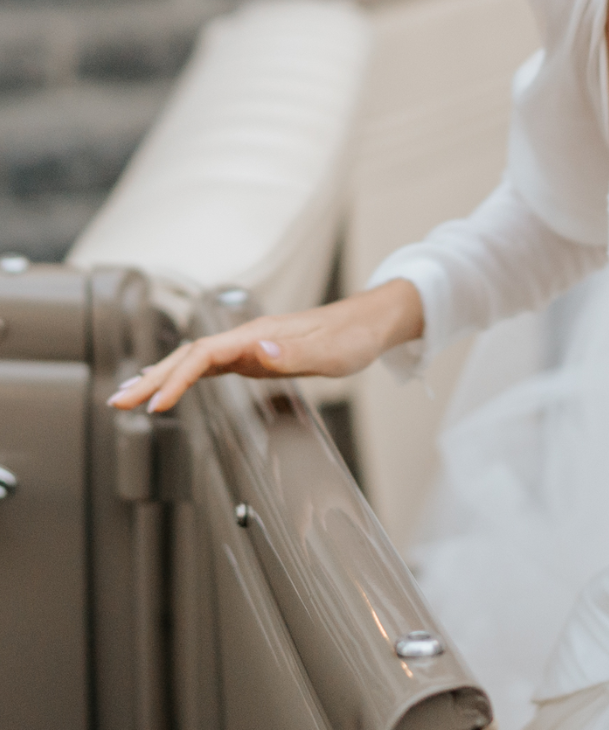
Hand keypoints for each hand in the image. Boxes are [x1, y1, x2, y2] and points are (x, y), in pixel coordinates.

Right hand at [107, 279, 424, 415]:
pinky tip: (169, 387)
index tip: (157, 405)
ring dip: (160, 377)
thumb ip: (294, 351)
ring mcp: (249, 346)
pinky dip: (183, 377)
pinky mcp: (255, 356)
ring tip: (128, 396)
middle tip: (118, 402)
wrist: (369, 324)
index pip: (205, 355)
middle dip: (152, 379)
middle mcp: (248, 338)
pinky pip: (210, 367)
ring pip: (194, 360)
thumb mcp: (330, 351)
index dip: (178, 379)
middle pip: (189, 355)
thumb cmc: (352, 337)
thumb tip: (259, 350)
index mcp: (259, 335)